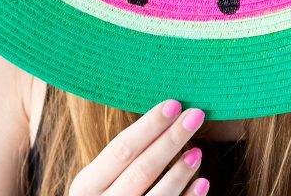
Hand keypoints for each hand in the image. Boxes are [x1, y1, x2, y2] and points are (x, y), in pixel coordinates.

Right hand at [69, 99, 209, 195]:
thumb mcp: (95, 179)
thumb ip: (118, 158)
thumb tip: (158, 119)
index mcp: (87, 184)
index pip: (122, 148)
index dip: (149, 126)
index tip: (173, 104)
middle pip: (143, 168)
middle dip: (171, 139)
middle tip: (195, 115)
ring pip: (159, 195)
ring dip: (181, 172)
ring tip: (198, 150)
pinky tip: (202, 182)